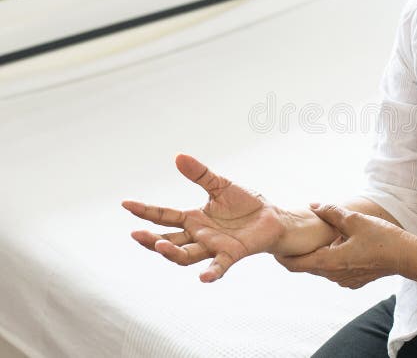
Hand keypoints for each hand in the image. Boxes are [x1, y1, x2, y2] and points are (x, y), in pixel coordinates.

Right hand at [122, 153, 285, 282]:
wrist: (271, 218)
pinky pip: (219, 265)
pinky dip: (211, 272)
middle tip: (136, 235)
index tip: (126, 204)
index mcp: (194, 219)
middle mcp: (199, 235)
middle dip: (152, 240)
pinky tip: (203, 278)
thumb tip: (178, 156)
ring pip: (186, 255)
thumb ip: (200, 174)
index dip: (145, 211)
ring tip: (160, 245)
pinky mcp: (233, 253)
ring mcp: (214, 246)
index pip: (164, 216)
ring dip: (172, 253)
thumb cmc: (245, 204)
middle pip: (169, 241)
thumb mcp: (220, 185)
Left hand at [274, 203, 406, 288]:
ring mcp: (345, 280)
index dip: (281, 257)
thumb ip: (331, 212)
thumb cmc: (381, 237)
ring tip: (313, 240)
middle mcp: (334, 275)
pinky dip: (331, 260)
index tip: (273, 248)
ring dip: (316, 256)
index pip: (295, 265)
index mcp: (330, 262)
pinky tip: (337, 245)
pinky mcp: (355, 280)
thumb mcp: (355, 220)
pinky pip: (335, 271)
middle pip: (307, 266)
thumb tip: (313, 206)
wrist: (406, 257)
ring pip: (322, 268)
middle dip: (297, 254)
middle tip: (289, 239)